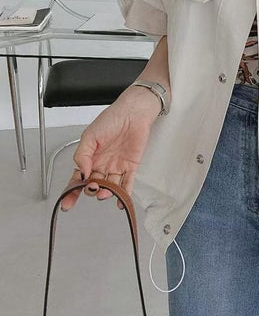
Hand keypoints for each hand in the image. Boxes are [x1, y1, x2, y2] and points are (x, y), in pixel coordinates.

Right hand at [60, 85, 161, 211]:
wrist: (133, 113)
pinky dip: (125, 194)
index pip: (78, 178)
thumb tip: (81, 173)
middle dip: (92, 190)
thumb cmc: (112, 119)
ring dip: (107, 193)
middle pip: (94, 185)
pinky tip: (121, 202)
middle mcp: (102, 164)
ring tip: (104, 193)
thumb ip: (82, 155)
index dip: (72, 191)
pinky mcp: (131, 166)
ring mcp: (116, 166)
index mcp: (90, 158)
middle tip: (92, 187)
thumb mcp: (89, 136)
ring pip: (110, 186)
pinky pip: (128, 183)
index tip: (67, 202)